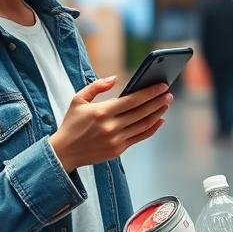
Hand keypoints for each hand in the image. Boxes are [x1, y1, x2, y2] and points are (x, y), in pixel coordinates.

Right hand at [50, 77, 172, 171]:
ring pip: (143, 125)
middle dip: (157, 102)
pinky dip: (152, 129)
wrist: (64, 152)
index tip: (162, 86)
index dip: (150, 92)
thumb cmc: (71, 124)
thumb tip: (115, 78)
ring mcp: (116, 139)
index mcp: (102, 112)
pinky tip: (159, 120)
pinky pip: (140, 137)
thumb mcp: (78, 100)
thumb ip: (96, 86)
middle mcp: (111, 126)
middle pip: (141, 112)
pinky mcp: (118, 149)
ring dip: (157, 114)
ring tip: (165, 104)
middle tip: (168, 94)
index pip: (132, 100)